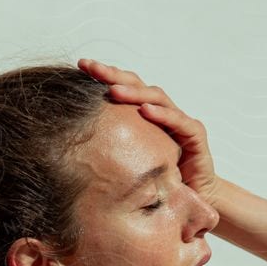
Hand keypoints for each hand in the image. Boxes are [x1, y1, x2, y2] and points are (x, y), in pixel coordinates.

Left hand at [78, 57, 220, 207]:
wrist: (194, 199)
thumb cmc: (159, 181)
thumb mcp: (128, 163)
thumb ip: (109, 149)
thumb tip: (70, 144)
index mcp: (145, 115)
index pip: (124, 87)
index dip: (104, 76)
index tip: (80, 66)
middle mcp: (163, 113)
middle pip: (137, 85)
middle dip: (113, 75)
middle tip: (91, 66)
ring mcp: (180, 122)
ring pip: (157, 97)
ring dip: (134, 92)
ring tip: (113, 90)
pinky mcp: (196, 137)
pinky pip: (179, 122)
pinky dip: (162, 114)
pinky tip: (145, 110)